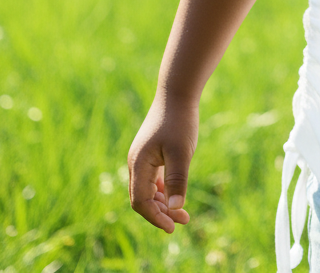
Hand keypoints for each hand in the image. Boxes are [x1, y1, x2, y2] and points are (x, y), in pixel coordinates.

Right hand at [128, 96, 198, 232]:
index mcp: (138, 164)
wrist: (177, 93)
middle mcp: (136, 163)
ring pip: (147, 189)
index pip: (141, 202)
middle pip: (142, 199)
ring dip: (163, 203)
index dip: (155, 217)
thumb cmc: (180, 121)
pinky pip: (152, 179)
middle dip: (160, 213)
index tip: (173, 227)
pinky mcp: (150, 152)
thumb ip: (177, 180)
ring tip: (183, 214)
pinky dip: (163, 190)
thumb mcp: (182, 152)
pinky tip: (175, 194)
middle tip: (183, 221)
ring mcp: (142, 157)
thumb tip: (175, 209)